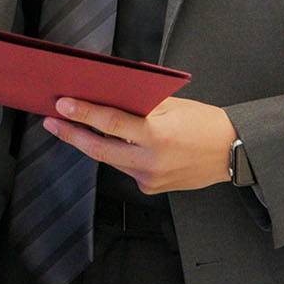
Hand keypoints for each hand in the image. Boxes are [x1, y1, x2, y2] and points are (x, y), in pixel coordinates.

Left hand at [40, 96, 236, 193]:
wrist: (232, 152)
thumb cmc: (202, 122)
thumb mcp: (169, 104)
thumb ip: (136, 103)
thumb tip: (103, 96)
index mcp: (156, 135)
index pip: (109, 122)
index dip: (82, 113)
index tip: (61, 105)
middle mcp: (151, 161)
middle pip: (98, 149)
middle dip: (70, 134)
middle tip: (51, 122)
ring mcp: (150, 178)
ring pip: (109, 160)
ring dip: (89, 144)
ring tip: (70, 127)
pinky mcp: (152, 188)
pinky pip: (124, 169)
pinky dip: (114, 154)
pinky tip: (107, 142)